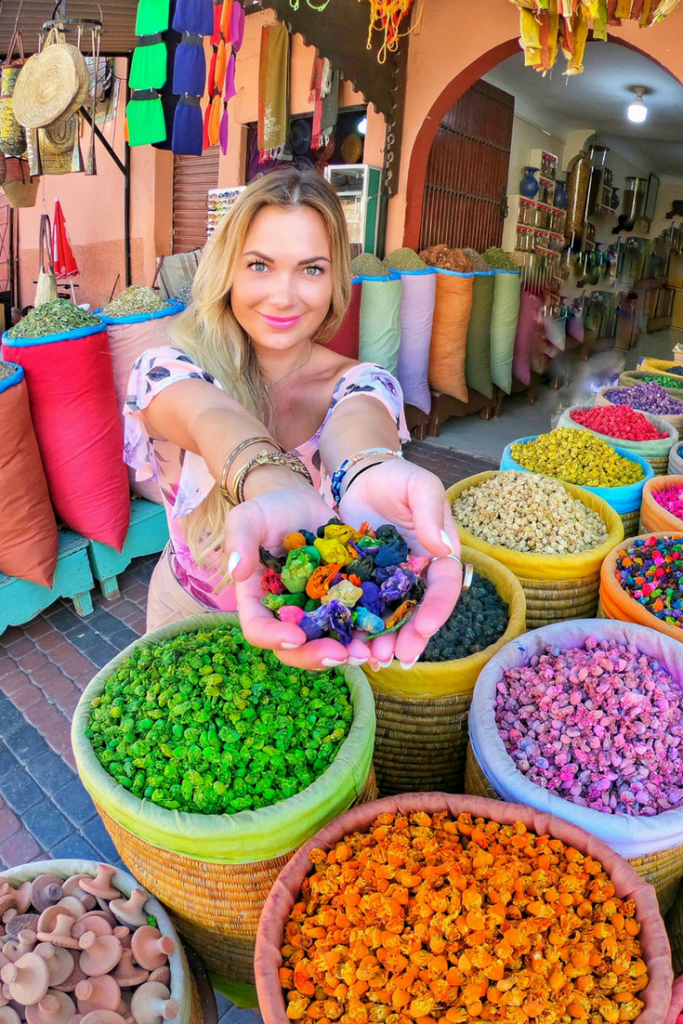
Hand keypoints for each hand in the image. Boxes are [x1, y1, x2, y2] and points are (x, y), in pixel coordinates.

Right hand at [225, 479, 372, 669]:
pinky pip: (353, 621)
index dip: (274, 638)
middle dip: (315, 655)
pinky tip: (382, 631)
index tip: (295, 636)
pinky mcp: (341, 599)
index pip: (258, 629)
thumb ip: (240, 541)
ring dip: (345, 651)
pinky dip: (366, 630)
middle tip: (339, 655)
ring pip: (327, 640)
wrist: (299, 501)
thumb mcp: (248, 519)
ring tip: (365, 651)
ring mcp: (315, 609)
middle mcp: (286, 612)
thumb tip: (237, 571)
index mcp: (258, 601)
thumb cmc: (267, 510)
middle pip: (295, 647)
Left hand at [338, 458, 461, 668]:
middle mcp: (418, 575)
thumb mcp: (419, 486)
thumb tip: (444, 548)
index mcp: (439, 554)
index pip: (445, 586)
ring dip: (384, 641)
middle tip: (397, 657)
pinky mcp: (365, 585)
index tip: (424, 628)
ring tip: (372, 659)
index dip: (437, 609)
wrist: (360, 478)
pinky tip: (350, 646)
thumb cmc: (396, 479)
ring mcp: (391, 583)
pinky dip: (359, 630)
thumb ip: (430, 512)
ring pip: (391, 618)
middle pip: (419, 612)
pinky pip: (364, 611)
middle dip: (410, 638)